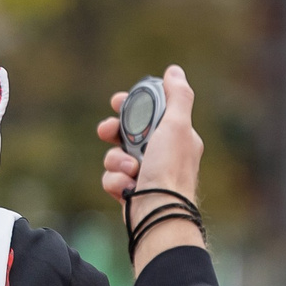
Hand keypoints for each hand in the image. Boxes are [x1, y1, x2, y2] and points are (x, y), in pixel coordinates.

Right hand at [98, 64, 205, 275]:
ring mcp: (145, 175)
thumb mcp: (177, 126)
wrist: (159, 214)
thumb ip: (178, 97)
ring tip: (130, 171)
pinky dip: (115, 182)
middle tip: (107, 132)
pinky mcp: (130, 193)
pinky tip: (126, 188)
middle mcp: (162, 155)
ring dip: (117, 161)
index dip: (132, 105)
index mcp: (176, 137)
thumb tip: (174, 71)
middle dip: (114, 132)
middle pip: (127, 133)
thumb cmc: (170, 170)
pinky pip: (112, 178)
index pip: (151, 113)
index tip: (117, 102)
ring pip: (116, 156)